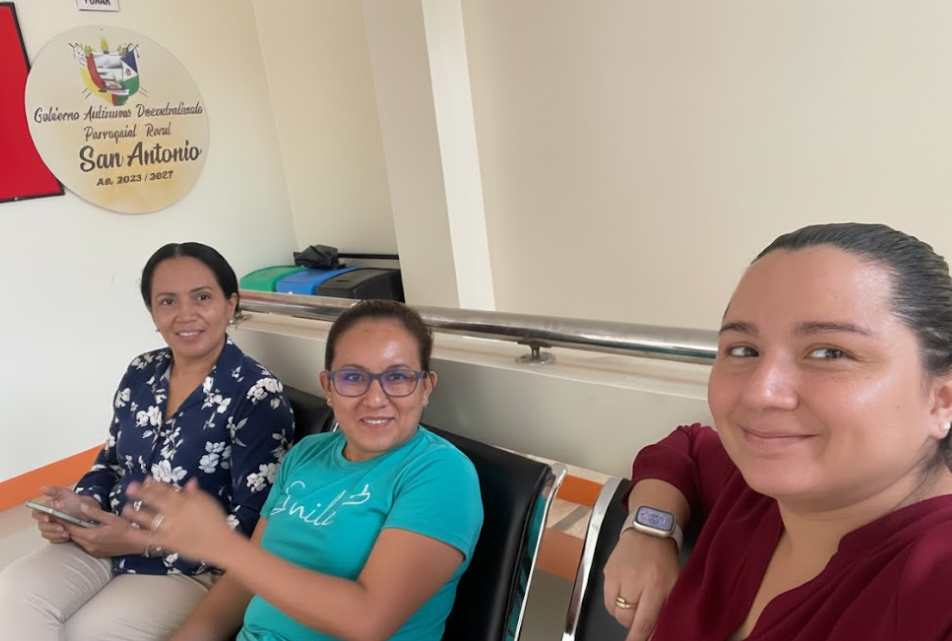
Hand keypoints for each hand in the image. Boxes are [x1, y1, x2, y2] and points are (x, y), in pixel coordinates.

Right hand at [30, 486, 99, 543]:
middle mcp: (47, 519)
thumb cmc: (75, 501)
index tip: (48, 518)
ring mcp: (51, 528)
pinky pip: (53, 540)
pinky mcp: (57, 535)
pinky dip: (59, 539)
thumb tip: (42, 488)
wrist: (87, 511)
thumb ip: (54, 490)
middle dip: (51, 528)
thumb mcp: (66, 494)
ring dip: (55, 534)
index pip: (36, 514)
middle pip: (41, 526)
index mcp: (46, 509)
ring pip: (46, 534)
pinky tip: (66, 536)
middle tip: (61, 527)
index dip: (40, 517)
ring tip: (66, 533)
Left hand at [65, 503, 145, 557]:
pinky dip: (81, 538)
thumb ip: (95, 513)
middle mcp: (89, 545)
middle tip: (61, 517)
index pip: (71, 528)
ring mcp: (92, 551)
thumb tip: (81, 506)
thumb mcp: (110, 518)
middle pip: (72, 535)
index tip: (57, 515)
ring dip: (74, 532)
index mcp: (91, 536)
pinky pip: (84, 545)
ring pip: (77, 540)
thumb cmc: (125, 529)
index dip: (63, 521)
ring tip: (72, 523)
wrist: (135, 543)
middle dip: (67, 526)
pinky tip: (85, 531)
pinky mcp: (95, 553)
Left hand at [122, 477, 237, 565]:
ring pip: (150, 518)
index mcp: (186, 502)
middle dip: (142, 493)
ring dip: (136, 513)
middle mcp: (176, 513)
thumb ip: (196, 493)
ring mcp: (171, 528)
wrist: (220, 544)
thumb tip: (189, 481)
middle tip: (130, 487)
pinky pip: (150, 538)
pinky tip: (127, 531)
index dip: (155, 484)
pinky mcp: (168, 542)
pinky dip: (137, 534)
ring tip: (125, 508)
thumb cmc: (217, 521)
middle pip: (156, 501)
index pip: (167, 490)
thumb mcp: (208, 502)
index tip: (146, 479)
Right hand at [602, 530, 680, 640]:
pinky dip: (614, 604)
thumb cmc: (664, 560)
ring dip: (623, 614)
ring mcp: (619, 575)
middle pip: (627, 618)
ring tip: (633, 602)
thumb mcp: (674, 584)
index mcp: (658, 585)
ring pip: (615, 611)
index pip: (645, 621)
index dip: (639, 638)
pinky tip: (623, 595)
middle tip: (640, 617)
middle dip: (632, 625)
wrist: (648, 530)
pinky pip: (607, 600)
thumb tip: (653, 634)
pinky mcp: (608, 572)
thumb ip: (666, 609)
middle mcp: (636, 580)